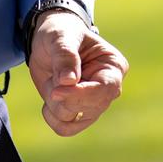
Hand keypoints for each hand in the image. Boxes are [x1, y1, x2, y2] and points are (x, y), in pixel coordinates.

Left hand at [28, 11, 127, 136]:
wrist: (48, 42)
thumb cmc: (60, 32)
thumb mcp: (60, 36)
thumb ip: (65, 55)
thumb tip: (68, 81)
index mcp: (114, 66)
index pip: (105, 89)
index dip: (80, 93)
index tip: (56, 90)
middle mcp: (109, 89)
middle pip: (90, 109)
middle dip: (64, 96)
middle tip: (54, 74)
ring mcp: (95, 104)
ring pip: (73, 120)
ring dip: (55, 102)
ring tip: (54, 80)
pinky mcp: (79, 114)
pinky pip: (65, 128)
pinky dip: (51, 117)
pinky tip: (48, 98)